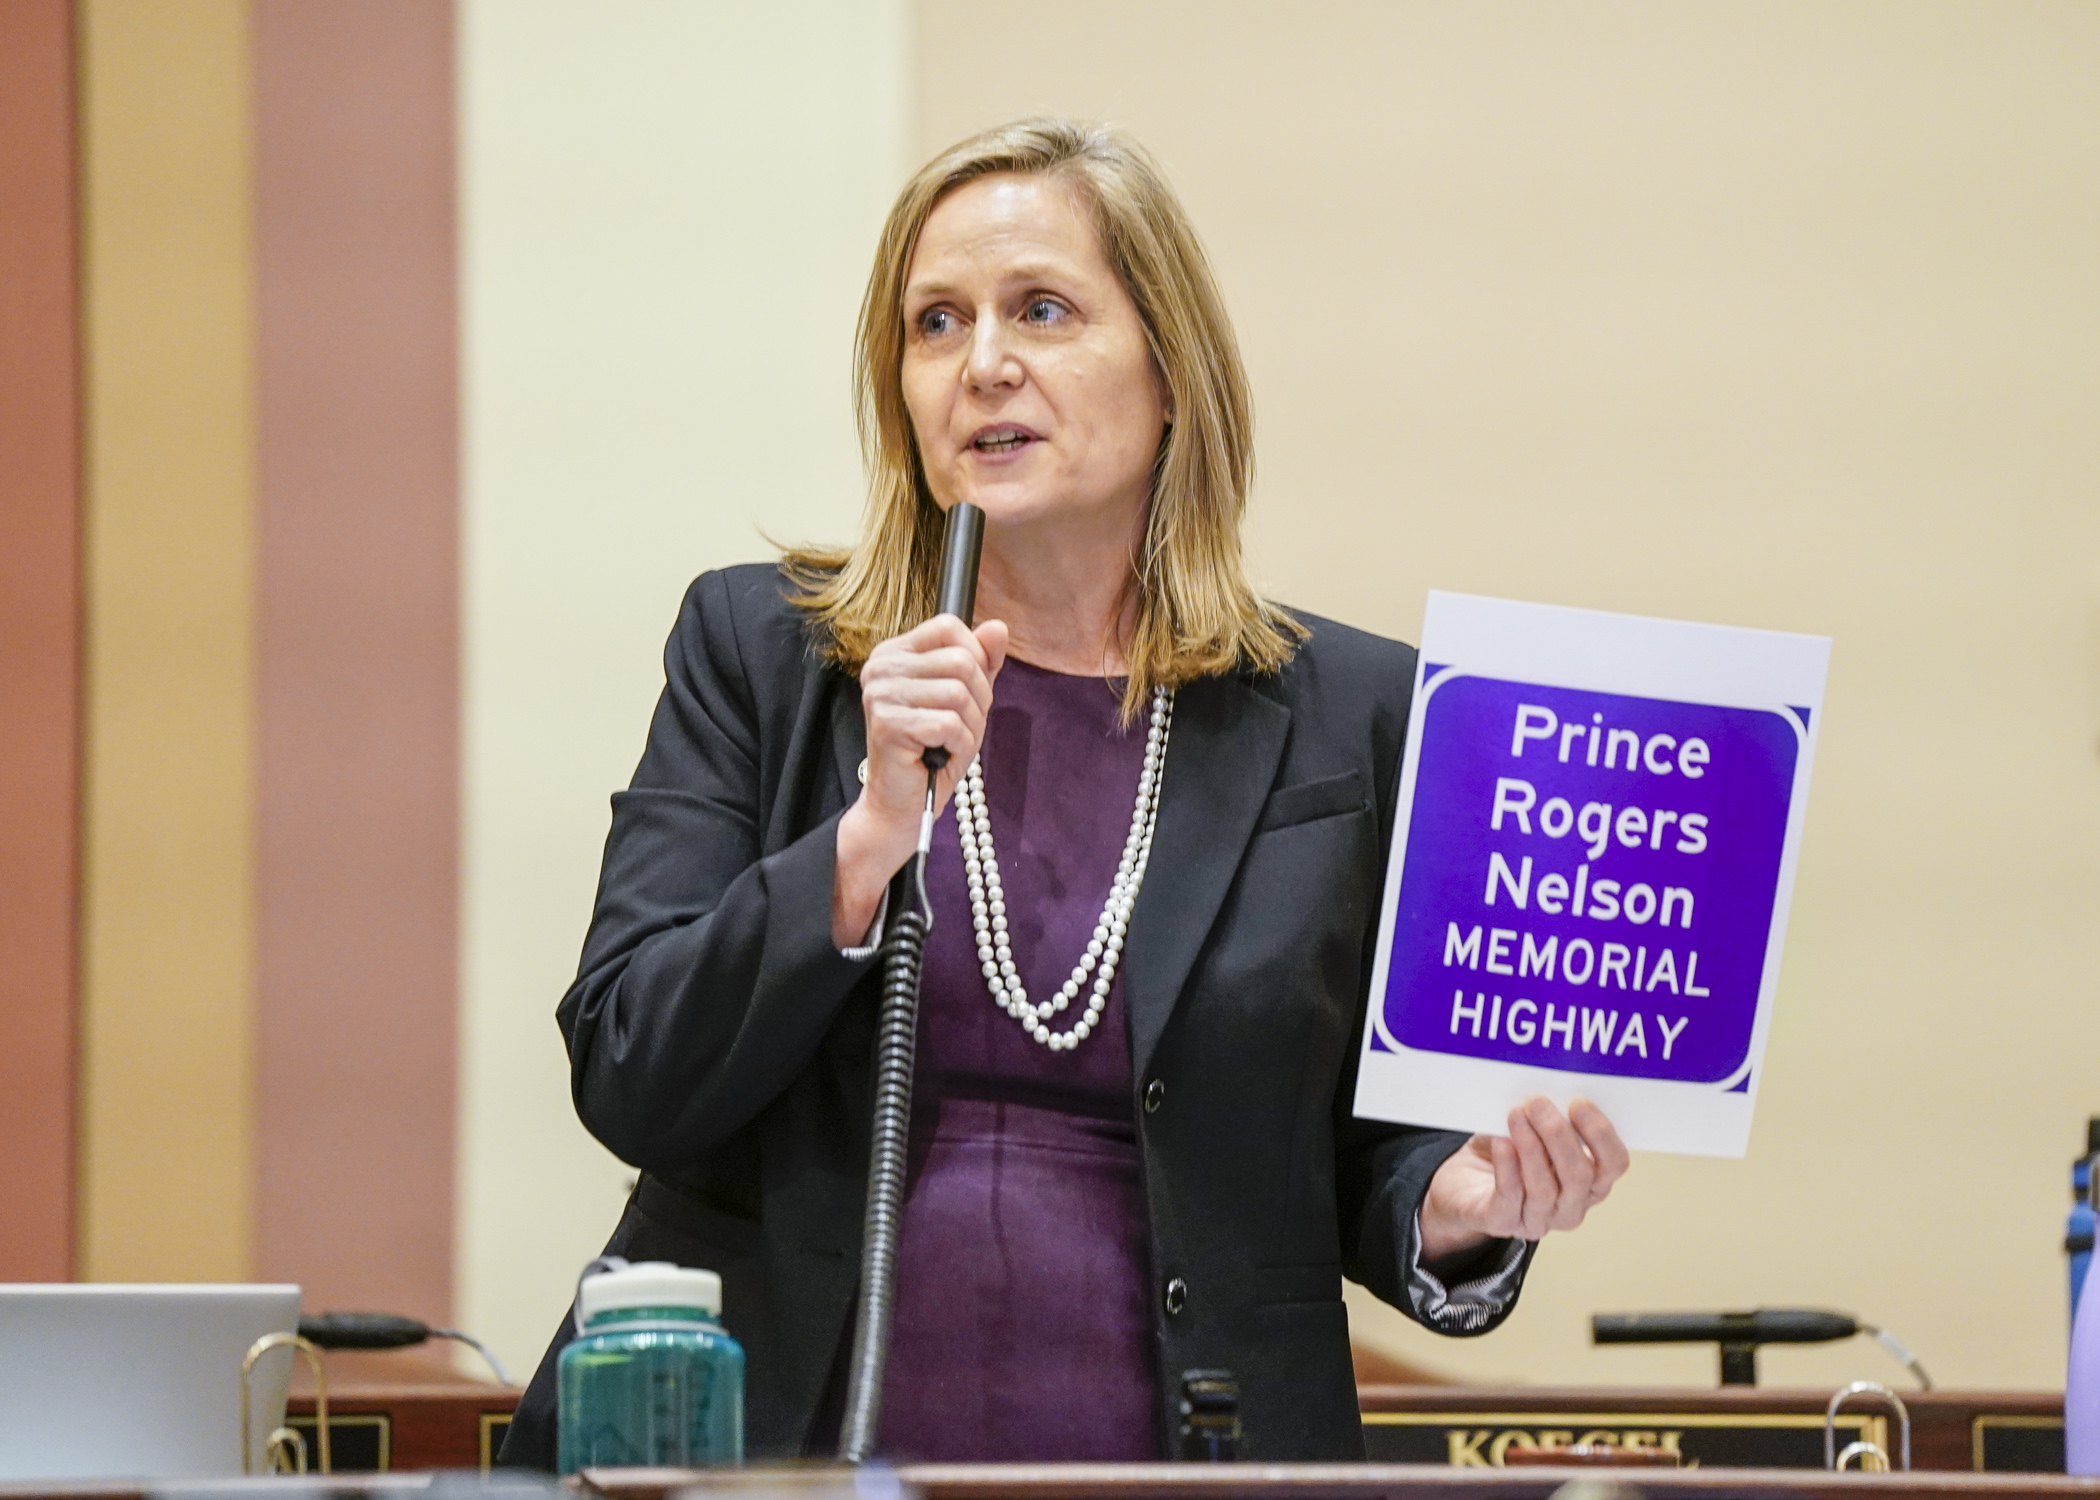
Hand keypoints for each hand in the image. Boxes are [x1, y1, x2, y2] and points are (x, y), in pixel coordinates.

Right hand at [832, 613, 1008, 945]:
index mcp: (894, 652)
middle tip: (960, 726)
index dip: (976, 657)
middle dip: (978, 698)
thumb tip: (998, 627)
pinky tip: (942, 755)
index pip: (949, 626)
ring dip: (969, 726)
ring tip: (949, 743)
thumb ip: (981, 661)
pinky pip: (949, 724)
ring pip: (958, 692)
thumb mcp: (965, 699)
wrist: (902, 805)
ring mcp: (880, 695)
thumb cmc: (932, 749)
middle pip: (960, 660)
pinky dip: (960, 745)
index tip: (970, 690)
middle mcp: (880, 667)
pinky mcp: (888, 725)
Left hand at [1418, 1096, 1628, 1263]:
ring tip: (1515, 1115)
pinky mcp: (1503, 1223)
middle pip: (1579, 1177)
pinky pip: (1509, 1197)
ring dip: (1530, 1146)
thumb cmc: (1507, 1151)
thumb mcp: (1534, 1130)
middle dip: (1559, 1135)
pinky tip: (1501, 1142)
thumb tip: (1552, 1088)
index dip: (1601, 1135)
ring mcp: (1539, 1220)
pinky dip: (1507, 1166)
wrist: (1464, 1183)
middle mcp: (1571, 1207)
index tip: (1578, 1103)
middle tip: (1537, 1102)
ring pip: (1545, 1189)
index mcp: (1590, 1183)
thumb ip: (1549, 1116)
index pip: (1614, 1164)